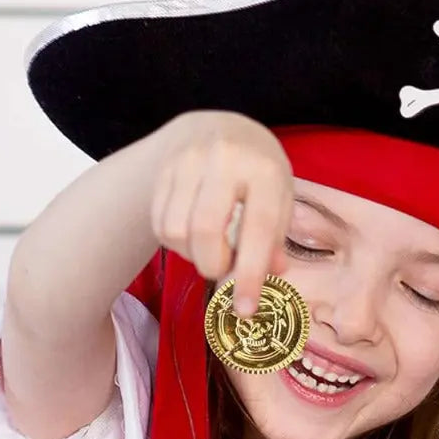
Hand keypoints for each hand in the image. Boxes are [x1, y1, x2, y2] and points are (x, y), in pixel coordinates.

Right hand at [150, 111, 293, 314]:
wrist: (216, 128)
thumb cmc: (256, 173)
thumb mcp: (279, 200)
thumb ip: (274, 240)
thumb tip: (270, 276)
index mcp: (264, 169)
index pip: (256, 229)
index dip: (249, 275)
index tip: (244, 311)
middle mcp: (225, 158)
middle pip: (205, 232)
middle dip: (212, 265)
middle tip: (222, 268)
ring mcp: (188, 160)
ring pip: (176, 231)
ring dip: (192, 255)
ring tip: (208, 247)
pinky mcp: (163, 168)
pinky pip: (160, 224)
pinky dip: (175, 243)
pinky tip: (190, 233)